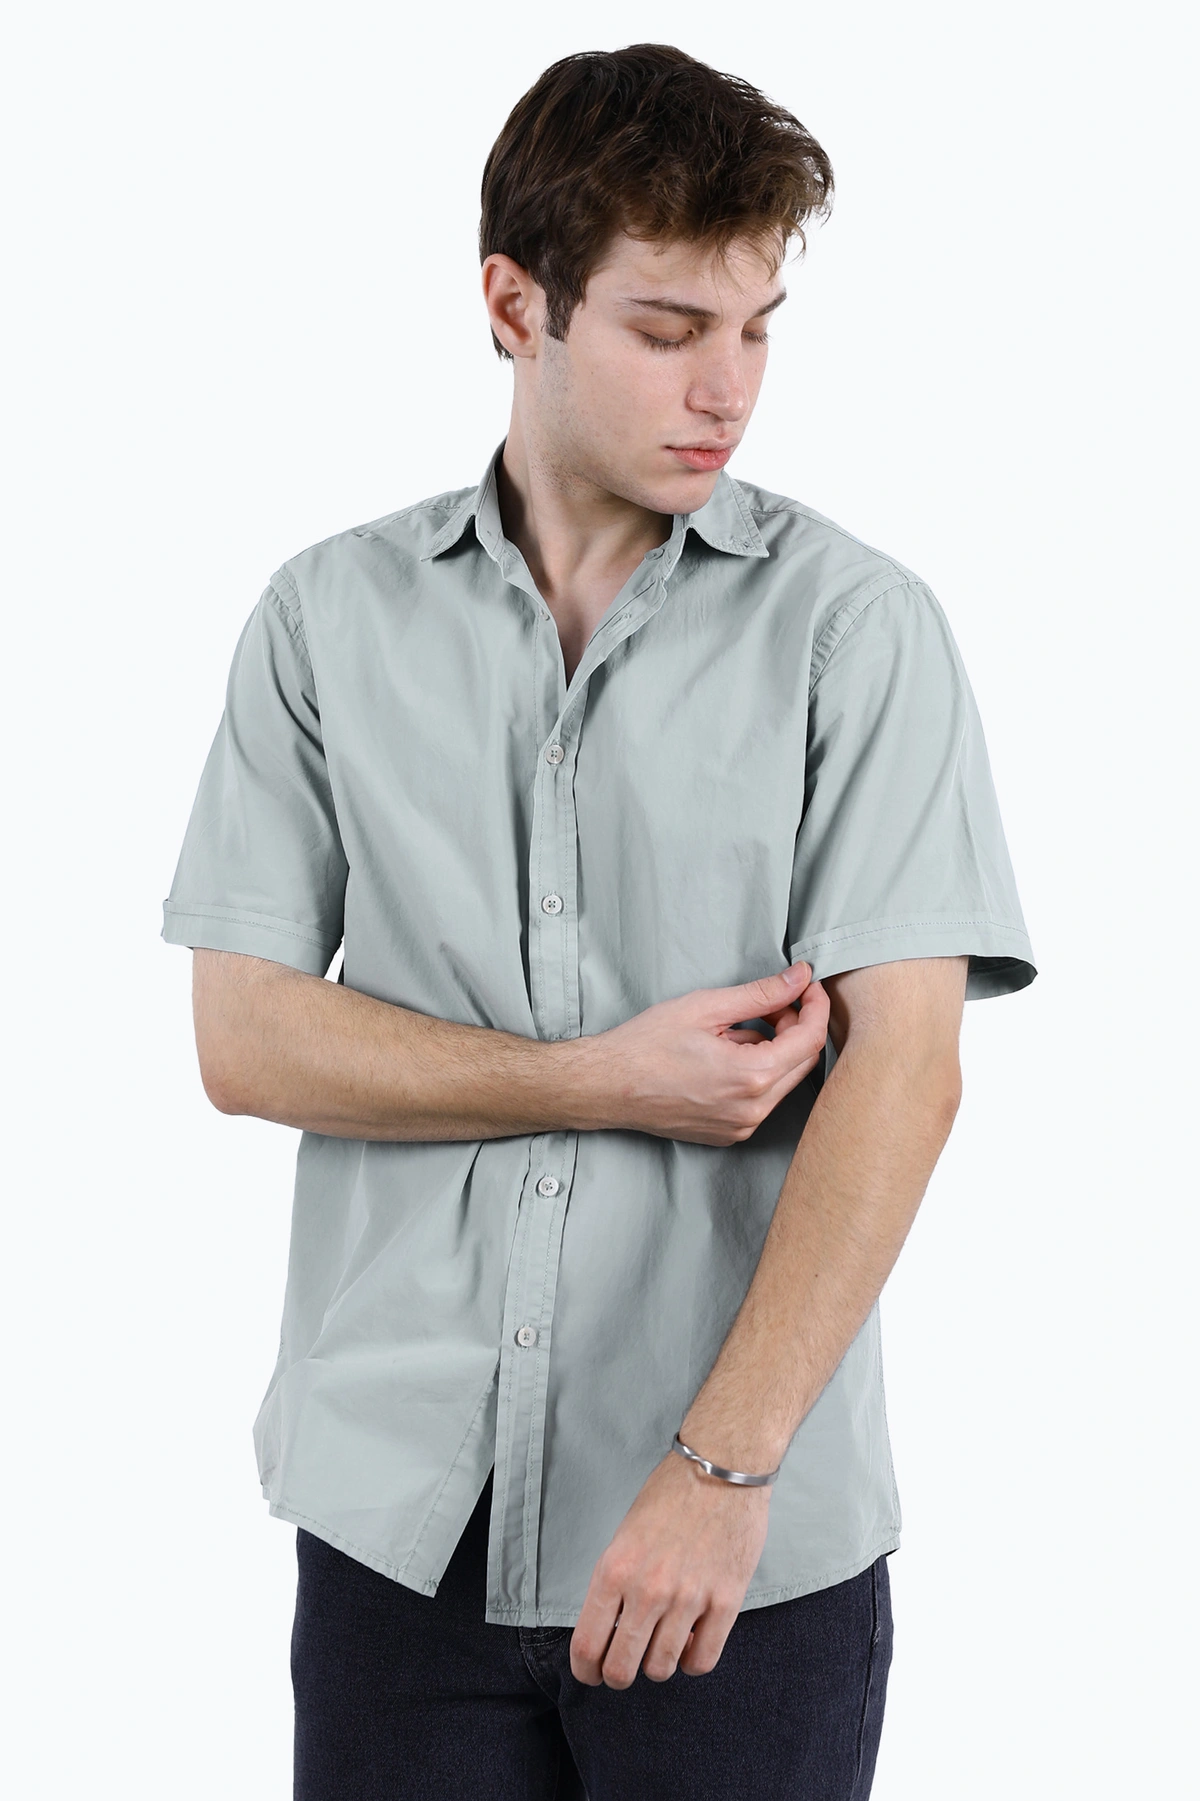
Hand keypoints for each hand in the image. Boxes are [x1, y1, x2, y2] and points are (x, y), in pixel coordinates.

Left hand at [569, 1449, 770, 1688]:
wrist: (721, 1466)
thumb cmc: (670, 1494)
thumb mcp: (625, 1535)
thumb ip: (615, 1582)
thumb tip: (609, 1629)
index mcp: (614, 1569)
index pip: (587, 1645)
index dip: (585, 1670)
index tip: (591, 1673)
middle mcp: (648, 1590)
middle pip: (621, 1669)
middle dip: (618, 1675)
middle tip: (625, 1665)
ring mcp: (688, 1598)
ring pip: (661, 1669)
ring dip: (658, 1665)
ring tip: (662, 1643)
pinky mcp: (725, 1601)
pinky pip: (702, 1661)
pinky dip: (691, 1662)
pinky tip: (690, 1642)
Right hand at [583, 961, 828, 1144]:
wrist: (608, 1085)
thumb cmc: (647, 1045)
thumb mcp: (706, 1007)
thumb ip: (760, 994)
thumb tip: (798, 978)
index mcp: (751, 1076)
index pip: (810, 1039)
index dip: (815, 1006)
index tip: (808, 986)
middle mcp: (753, 1109)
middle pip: (802, 1062)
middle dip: (795, 1027)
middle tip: (770, 1004)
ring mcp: (742, 1127)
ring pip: (782, 1082)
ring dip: (774, 1051)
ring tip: (735, 1032)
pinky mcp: (730, 1134)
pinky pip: (761, 1100)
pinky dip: (756, 1074)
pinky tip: (725, 1058)